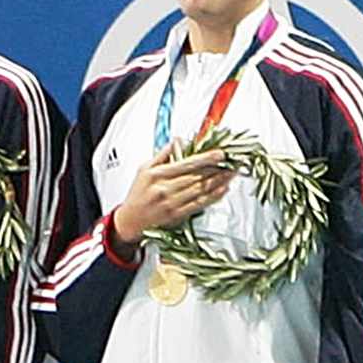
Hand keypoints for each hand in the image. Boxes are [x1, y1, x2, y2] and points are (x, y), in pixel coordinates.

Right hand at [109, 142, 232, 251]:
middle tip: (232, 161)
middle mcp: (165, 189)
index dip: (206, 158)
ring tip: (232, 173)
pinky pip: (200, 203)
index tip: (220, 153)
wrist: (130, 221)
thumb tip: (178, 141)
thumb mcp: (144, 170)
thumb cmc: (137, 195)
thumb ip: (162, 154)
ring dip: (220, 180)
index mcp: (157, 175)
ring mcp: (172, 203)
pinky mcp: (177, 215)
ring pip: (201, 189)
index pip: (187, 163)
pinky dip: (214, 196)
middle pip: (197, 176)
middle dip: (217, 168)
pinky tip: (223, 189)